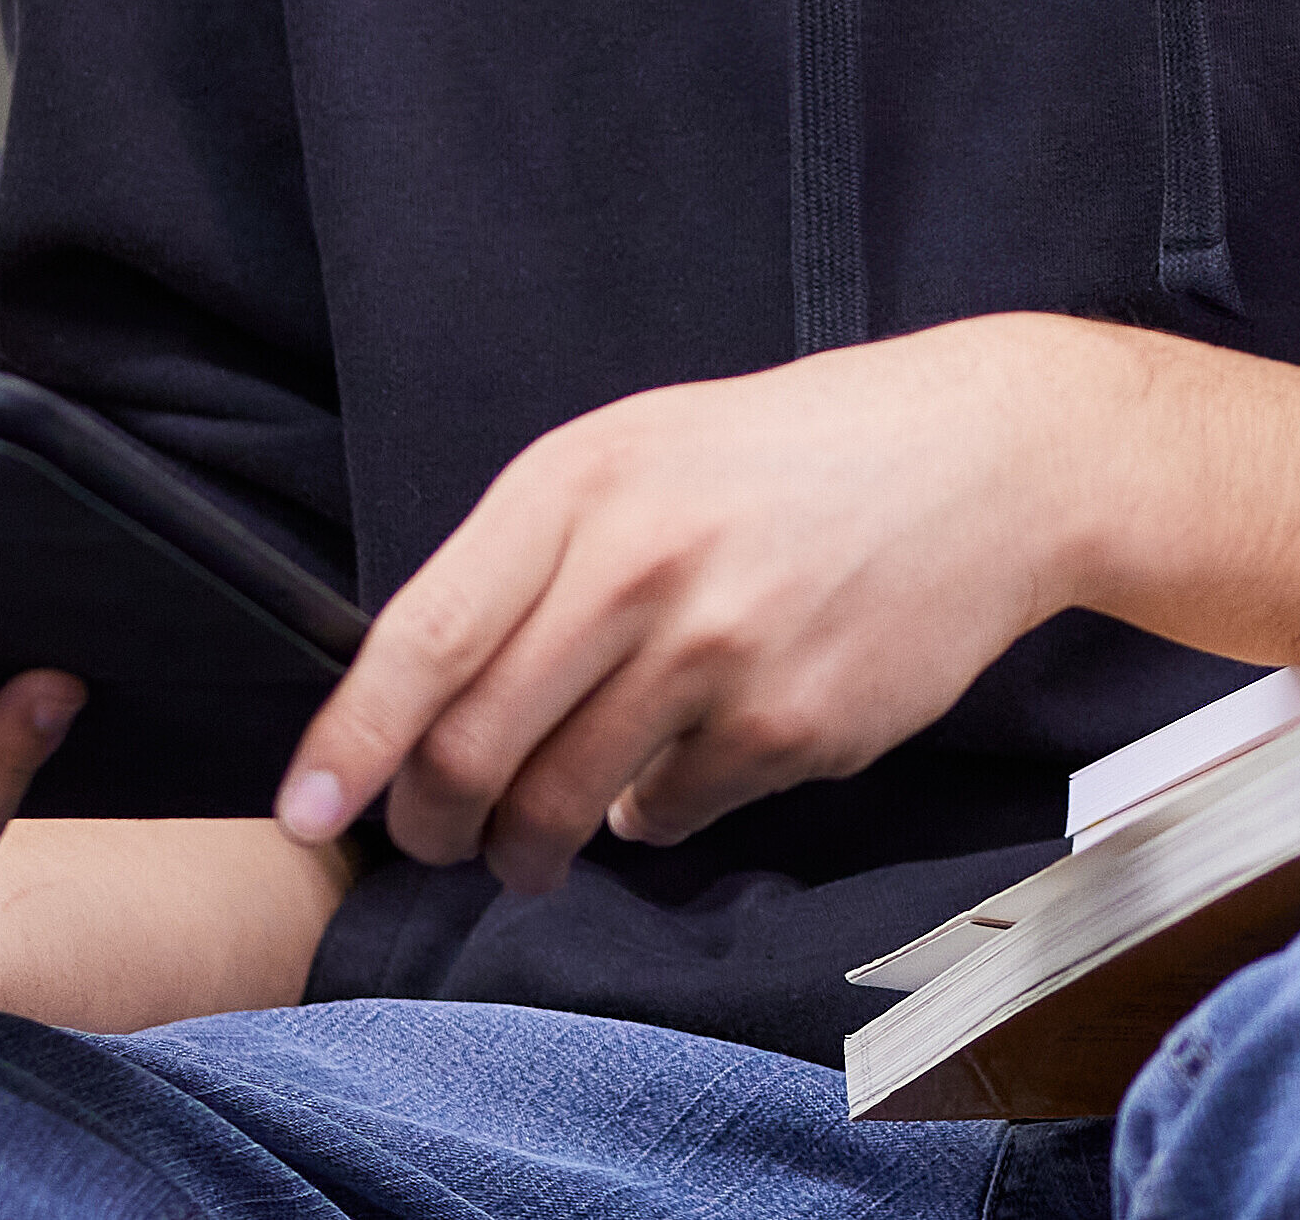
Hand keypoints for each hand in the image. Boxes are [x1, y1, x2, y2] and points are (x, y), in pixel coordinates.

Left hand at [283, 316, 1122, 894]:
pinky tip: (682, 769)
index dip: (350, 743)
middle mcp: (639, 566)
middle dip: (435, 821)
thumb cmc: (796, 458)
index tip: (311, 810)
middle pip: (478, 746)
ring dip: (532, 847)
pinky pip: (675, 813)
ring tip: (537, 846)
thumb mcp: (643, 452)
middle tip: (437, 838)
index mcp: (581, 484)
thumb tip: (438, 698)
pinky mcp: (792, 727)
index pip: (424, 639)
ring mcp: (720, 653)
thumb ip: (538, 558)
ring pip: (566, 801)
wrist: (989, 461)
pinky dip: (657, 813)